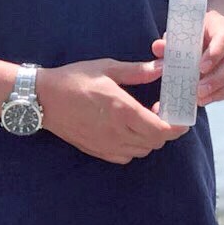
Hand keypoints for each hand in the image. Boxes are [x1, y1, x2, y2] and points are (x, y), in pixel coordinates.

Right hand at [36, 59, 187, 164]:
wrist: (42, 99)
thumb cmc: (74, 79)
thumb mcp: (108, 68)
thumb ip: (138, 71)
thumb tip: (162, 68)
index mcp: (123, 110)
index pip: (161, 130)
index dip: (177, 127)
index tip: (181, 116)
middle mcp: (116, 132)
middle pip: (155, 143)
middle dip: (165, 129)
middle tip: (161, 110)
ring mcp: (106, 145)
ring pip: (142, 151)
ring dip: (150, 138)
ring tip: (144, 118)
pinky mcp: (96, 151)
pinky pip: (125, 157)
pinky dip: (134, 147)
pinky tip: (128, 130)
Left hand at [150, 10, 223, 105]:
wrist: (208, 34)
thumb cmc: (192, 34)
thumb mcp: (182, 33)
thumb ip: (170, 41)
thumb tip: (157, 47)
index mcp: (221, 26)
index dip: (215, 54)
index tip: (201, 68)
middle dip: (216, 78)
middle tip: (198, 90)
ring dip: (218, 89)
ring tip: (199, 98)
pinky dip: (219, 95)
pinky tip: (204, 100)